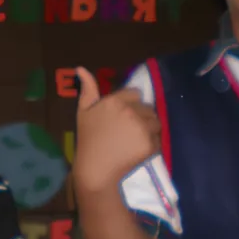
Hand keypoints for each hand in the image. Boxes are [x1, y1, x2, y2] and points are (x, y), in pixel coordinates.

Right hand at [70, 66, 161, 194]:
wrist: (96, 170)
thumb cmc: (88, 140)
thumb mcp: (83, 112)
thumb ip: (87, 90)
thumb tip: (80, 68)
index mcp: (115, 101)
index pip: (135, 94)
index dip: (130, 105)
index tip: (122, 118)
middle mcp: (130, 111)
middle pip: (147, 108)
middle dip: (141, 118)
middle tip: (128, 132)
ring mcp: (142, 127)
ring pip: (156, 122)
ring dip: (149, 130)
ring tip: (134, 142)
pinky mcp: (150, 143)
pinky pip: (158, 139)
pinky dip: (151, 145)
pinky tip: (137, 151)